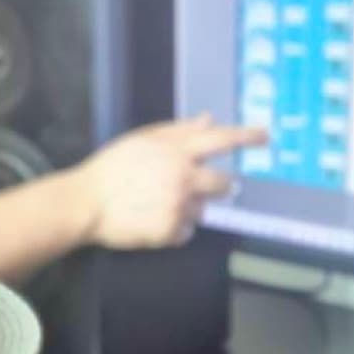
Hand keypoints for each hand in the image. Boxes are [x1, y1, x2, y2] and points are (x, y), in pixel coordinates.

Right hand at [74, 114, 266, 249]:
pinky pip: (186, 233)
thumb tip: (209, 120)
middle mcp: (183, 177)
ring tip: (160, 205)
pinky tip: (153, 221)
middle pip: (221, 184)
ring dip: (189, 209)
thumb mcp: (144, 139)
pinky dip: (175, 229)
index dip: (247, 137)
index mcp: (178, 151)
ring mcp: (178, 206)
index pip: (222, 140)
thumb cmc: (112, 168)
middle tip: (217, 190)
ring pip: (202, 210)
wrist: (88, 203)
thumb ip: (179, 130)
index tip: (266, 137)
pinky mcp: (170, 231)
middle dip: (222, 187)